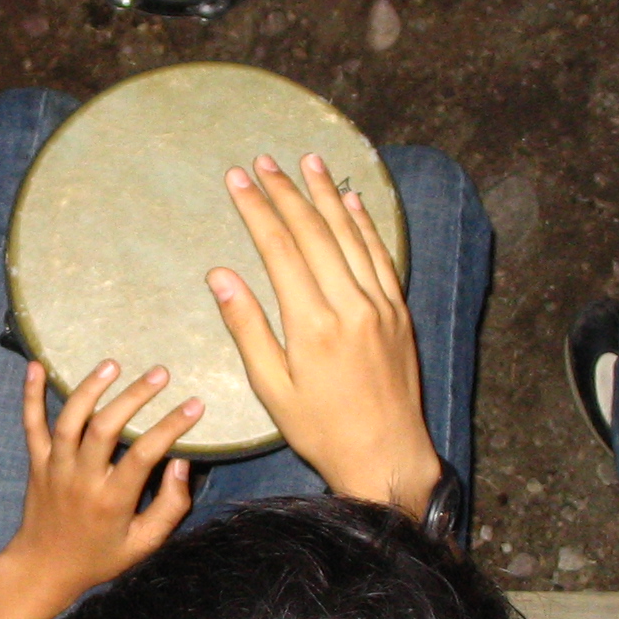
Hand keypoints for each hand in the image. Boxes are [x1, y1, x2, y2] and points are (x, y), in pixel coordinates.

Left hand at [0, 359, 199, 607]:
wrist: (44, 568)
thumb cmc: (100, 556)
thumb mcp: (143, 544)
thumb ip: (169, 507)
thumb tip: (182, 464)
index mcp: (112, 500)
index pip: (144, 455)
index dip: (170, 427)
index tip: (194, 404)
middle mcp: (81, 479)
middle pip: (104, 428)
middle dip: (133, 397)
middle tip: (160, 373)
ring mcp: (55, 468)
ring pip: (69, 421)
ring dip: (90, 388)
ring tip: (113, 364)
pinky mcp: (36, 463)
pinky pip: (31, 425)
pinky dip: (31, 395)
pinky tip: (35, 366)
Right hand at [208, 153, 439, 511]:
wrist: (387, 457)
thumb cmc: (320, 430)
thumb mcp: (271, 388)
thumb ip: (247, 328)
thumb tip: (220, 276)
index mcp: (313, 325)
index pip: (280, 249)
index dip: (256, 209)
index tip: (238, 179)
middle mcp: (351, 306)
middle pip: (314, 232)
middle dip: (286, 192)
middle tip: (264, 161)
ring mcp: (380, 306)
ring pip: (351, 235)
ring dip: (326, 194)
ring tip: (307, 161)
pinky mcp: (399, 313)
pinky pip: (380, 255)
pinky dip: (365, 223)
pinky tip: (351, 200)